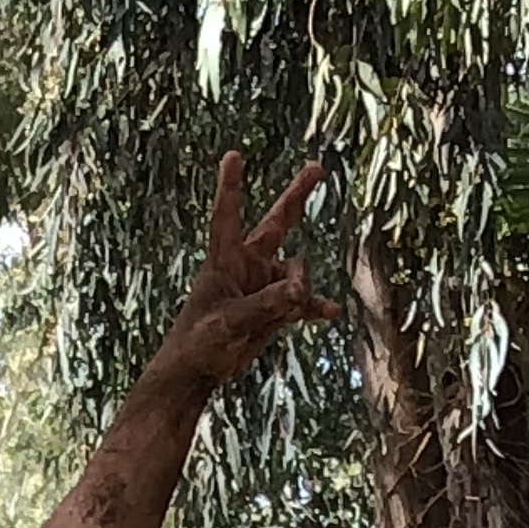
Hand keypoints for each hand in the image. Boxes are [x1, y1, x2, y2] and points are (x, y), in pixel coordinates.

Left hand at [159, 153, 334, 387]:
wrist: (197, 372)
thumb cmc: (198, 344)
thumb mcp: (229, 323)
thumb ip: (265, 305)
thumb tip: (298, 292)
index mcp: (224, 262)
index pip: (227, 217)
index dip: (229, 186)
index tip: (233, 155)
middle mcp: (247, 266)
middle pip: (276, 223)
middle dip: (296, 196)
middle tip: (316, 167)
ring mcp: (264, 285)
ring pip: (296, 272)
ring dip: (299, 289)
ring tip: (291, 306)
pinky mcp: (274, 308)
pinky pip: (303, 302)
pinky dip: (315, 307)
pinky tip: (331, 314)